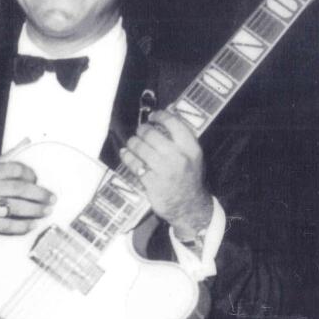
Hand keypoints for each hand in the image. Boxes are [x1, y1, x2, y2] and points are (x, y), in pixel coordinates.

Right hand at [0, 160, 54, 236]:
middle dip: (40, 194)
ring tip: (46, 212)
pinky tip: (32, 225)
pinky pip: (8, 225)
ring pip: (17, 207)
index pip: (16, 169)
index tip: (37, 181)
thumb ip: (5, 158)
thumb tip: (25, 142)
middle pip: (20, 189)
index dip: (31, 175)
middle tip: (52, 199)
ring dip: (35, 210)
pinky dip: (22, 226)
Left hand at [121, 110, 213, 240]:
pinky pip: (134, 164)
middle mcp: (179, 158)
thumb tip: (168, 111)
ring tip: (132, 143)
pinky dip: (127, 157)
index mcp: (192, 149)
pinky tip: (126, 154)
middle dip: (142, 131)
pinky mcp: (152, 182)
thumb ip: (181, 137)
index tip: (152, 116)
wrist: (190, 207)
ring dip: (132, 143)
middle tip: (139, 132)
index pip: (174, 124)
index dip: (160, 116)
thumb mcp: (192, 157)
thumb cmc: (189, 178)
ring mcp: (165, 171)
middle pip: (153, 135)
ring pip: (141, 148)